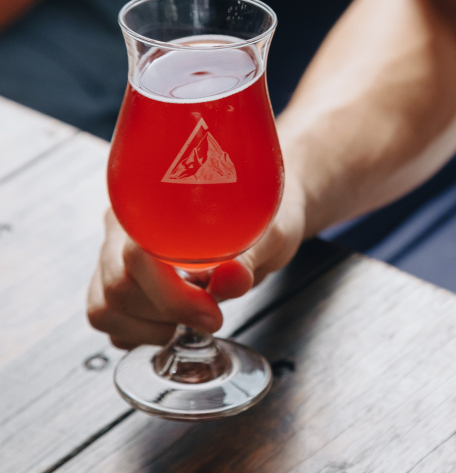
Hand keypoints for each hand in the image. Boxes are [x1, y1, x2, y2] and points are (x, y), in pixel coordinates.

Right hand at [87, 171, 306, 348]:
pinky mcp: (113, 280)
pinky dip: (141, 333)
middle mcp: (124, 224)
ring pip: (105, 306)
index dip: (170, 295)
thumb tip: (233, 279)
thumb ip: (249, 258)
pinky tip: (175, 321)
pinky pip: (108, 319)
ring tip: (194, 315)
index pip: (135, 254)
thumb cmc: (263, 219)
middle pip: (117, 285)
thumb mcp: (269, 235)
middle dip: (168, 313)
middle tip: (212, 316)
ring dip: (152, 327)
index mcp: (153, 202)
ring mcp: (113, 253)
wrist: (262, 222)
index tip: (210, 313)